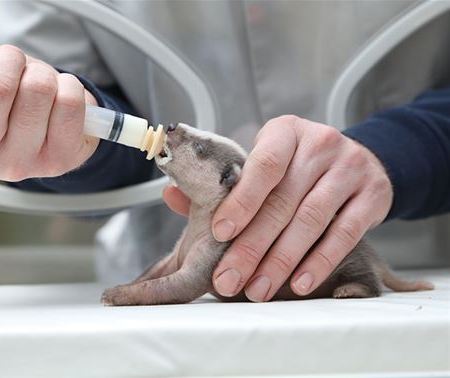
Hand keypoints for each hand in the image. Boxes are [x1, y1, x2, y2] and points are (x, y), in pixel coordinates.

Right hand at [0, 33, 97, 180]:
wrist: (44, 133)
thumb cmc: (0, 104)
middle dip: (10, 58)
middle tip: (14, 62)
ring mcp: (19, 165)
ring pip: (37, 90)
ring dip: (41, 72)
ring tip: (37, 82)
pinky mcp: (57, 162)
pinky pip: (69, 103)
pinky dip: (69, 85)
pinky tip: (59, 96)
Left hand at [163, 115, 392, 300]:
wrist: (359, 158)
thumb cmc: (298, 164)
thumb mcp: (263, 160)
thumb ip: (223, 182)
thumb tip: (172, 194)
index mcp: (286, 131)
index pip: (264, 165)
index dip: (242, 200)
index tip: (220, 232)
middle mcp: (320, 144)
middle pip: (282, 201)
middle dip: (252, 246)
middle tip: (229, 278)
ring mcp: (351, 168)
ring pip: (311, 220)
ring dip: (281, 260)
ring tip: (258, 288)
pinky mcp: (373, 195)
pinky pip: (345, 234)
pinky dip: (319, 261)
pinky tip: (299, 282)